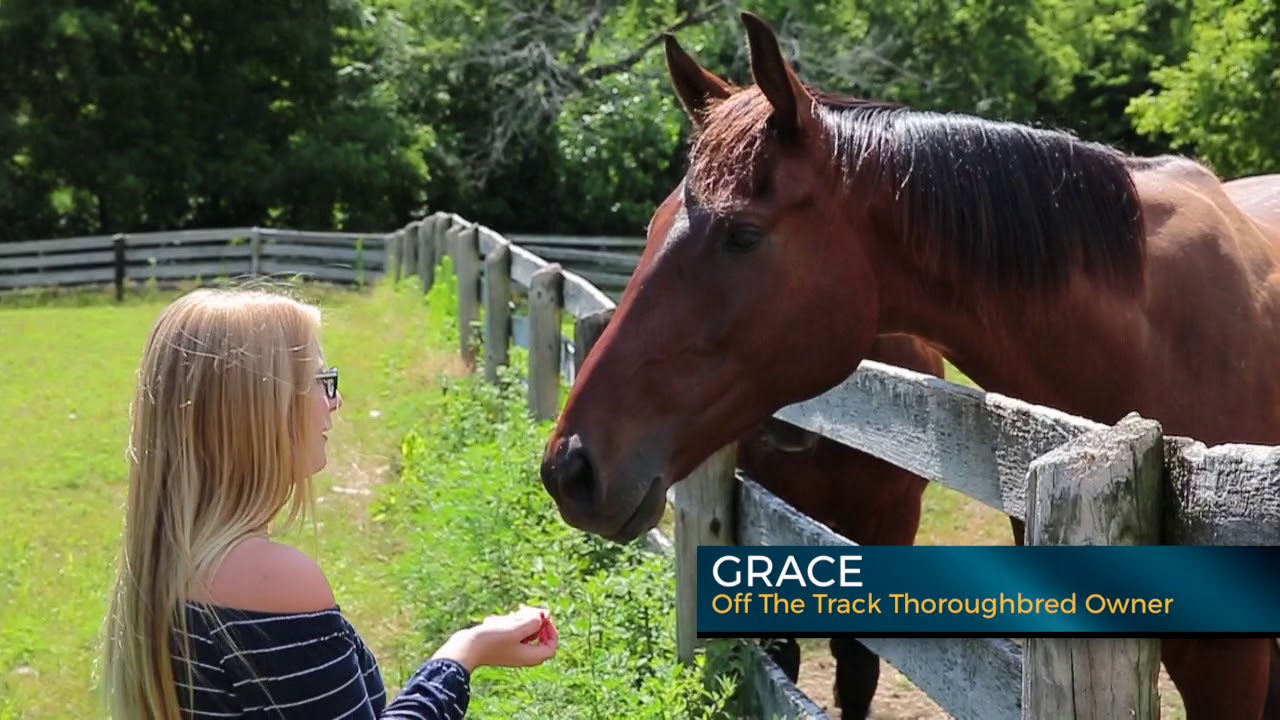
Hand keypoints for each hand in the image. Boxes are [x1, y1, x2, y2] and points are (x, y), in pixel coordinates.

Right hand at [432, 605, 558, 671]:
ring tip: (503, 617)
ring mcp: (510, 649)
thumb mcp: (516, 629)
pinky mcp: (500, 644)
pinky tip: (491, 621)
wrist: (464, 649)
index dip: (551, 629)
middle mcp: (522, 655)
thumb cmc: (491, 641)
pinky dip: (504, 623)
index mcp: (530, 656)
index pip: (551, 645)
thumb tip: (543, 615)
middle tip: (523, 609)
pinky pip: (508, 630)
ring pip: (522, 630)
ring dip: (515, 619)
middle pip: (538, 635)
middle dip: (531, 620)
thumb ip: (533, 622)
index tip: (541, 617)